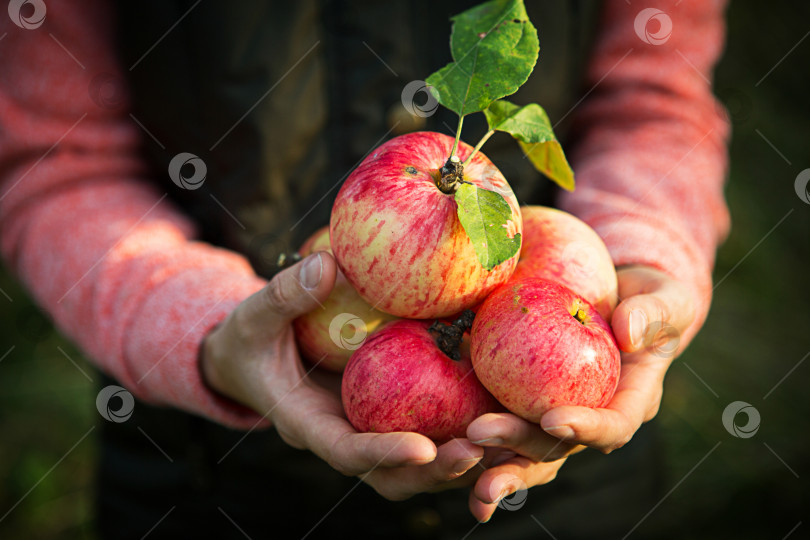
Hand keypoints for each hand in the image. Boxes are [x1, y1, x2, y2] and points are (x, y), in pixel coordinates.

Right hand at [200, 252, 484, 499]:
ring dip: (459, 458)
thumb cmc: (251, 337)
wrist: (256, 355)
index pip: (346, 452)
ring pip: (417, 464)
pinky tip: (500, 406)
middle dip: (436, 471)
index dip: (383, 455)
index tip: (424, 449)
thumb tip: (327, 266)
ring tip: (505, 441)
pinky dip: (462, 426)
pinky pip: (428, 427)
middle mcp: (343, 436)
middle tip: (480, 451)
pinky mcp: (387, 412)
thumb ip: (284, 296)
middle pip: (393, 475)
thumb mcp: (254, 315)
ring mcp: (368, 428)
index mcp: (307, 424)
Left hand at [464, 265, 694, 521]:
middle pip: (555, 447)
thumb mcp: (664, 299)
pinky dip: (474, 441)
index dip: (585, 428)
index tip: (553, 419)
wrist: (619, 300)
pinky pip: (501, 425)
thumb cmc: (649, 300)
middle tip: (479, 434)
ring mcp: (555, 417)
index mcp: (629, 402)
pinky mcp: (526, 406)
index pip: (612, 425)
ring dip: (493, 463)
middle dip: (518, 447)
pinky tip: (443, 449)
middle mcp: (589, 420)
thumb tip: (629, 335)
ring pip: (524, 451)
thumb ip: (653, 313)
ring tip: (459, 466)